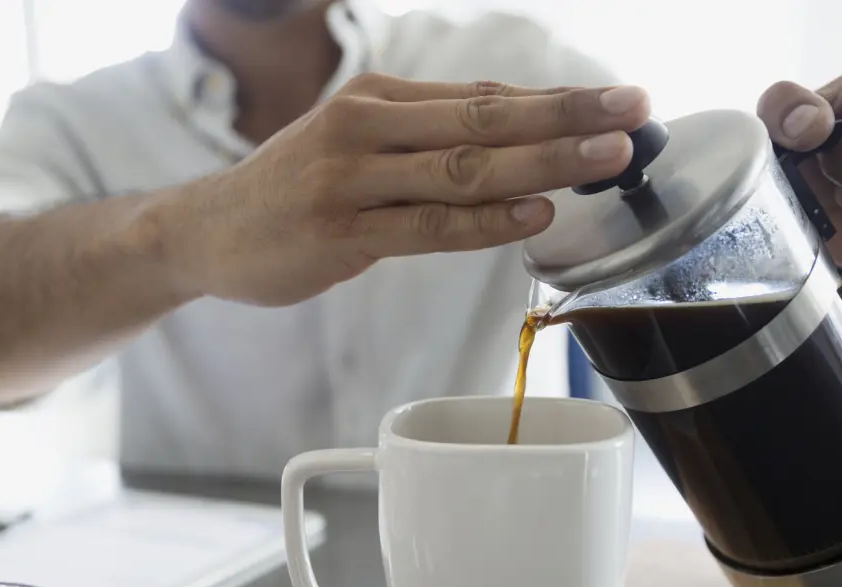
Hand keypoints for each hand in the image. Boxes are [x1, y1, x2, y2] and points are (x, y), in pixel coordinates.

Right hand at [165, 73, 649, 305]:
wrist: (207, 230)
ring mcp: (351, 180)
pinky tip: (534, 215)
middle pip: (484, 121)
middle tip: (634, 115)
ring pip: (463, 170)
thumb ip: (427, 139)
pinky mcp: (340, 234)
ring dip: (542, 162)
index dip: (557, 99)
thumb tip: (516, 133)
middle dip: (566, 117)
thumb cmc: (293, 191)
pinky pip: (427, 227)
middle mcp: (366, 128)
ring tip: (606, 160)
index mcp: (378, 101)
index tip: (621, 101)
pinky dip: (485, 223)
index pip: (483, 97)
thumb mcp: (355, 144)